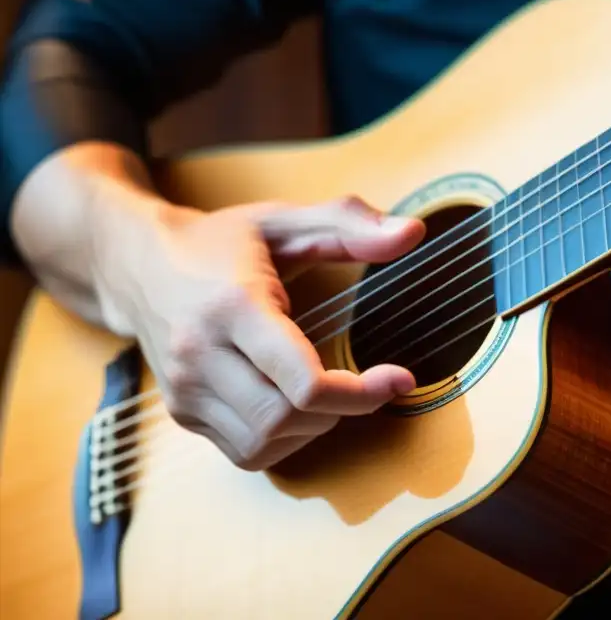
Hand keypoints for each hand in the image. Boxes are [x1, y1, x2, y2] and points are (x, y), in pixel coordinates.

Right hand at [98, 194, 424, 469]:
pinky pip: (245, 451)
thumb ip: (348, 223)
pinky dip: (283, 440)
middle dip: (343, 408)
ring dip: (314, 426)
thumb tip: (413, 233)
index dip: (362, 392)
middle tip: (368, 381)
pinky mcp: (181, 411)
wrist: (135, 265)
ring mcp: (186, 389)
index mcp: (232, 306)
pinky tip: (294, 406)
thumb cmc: (218, 242)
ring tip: (329, 389)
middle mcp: (202, 354)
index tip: (400, 378)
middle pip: (287, 417)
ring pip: (266, 442)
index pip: (302, 382)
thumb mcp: (282, 220)